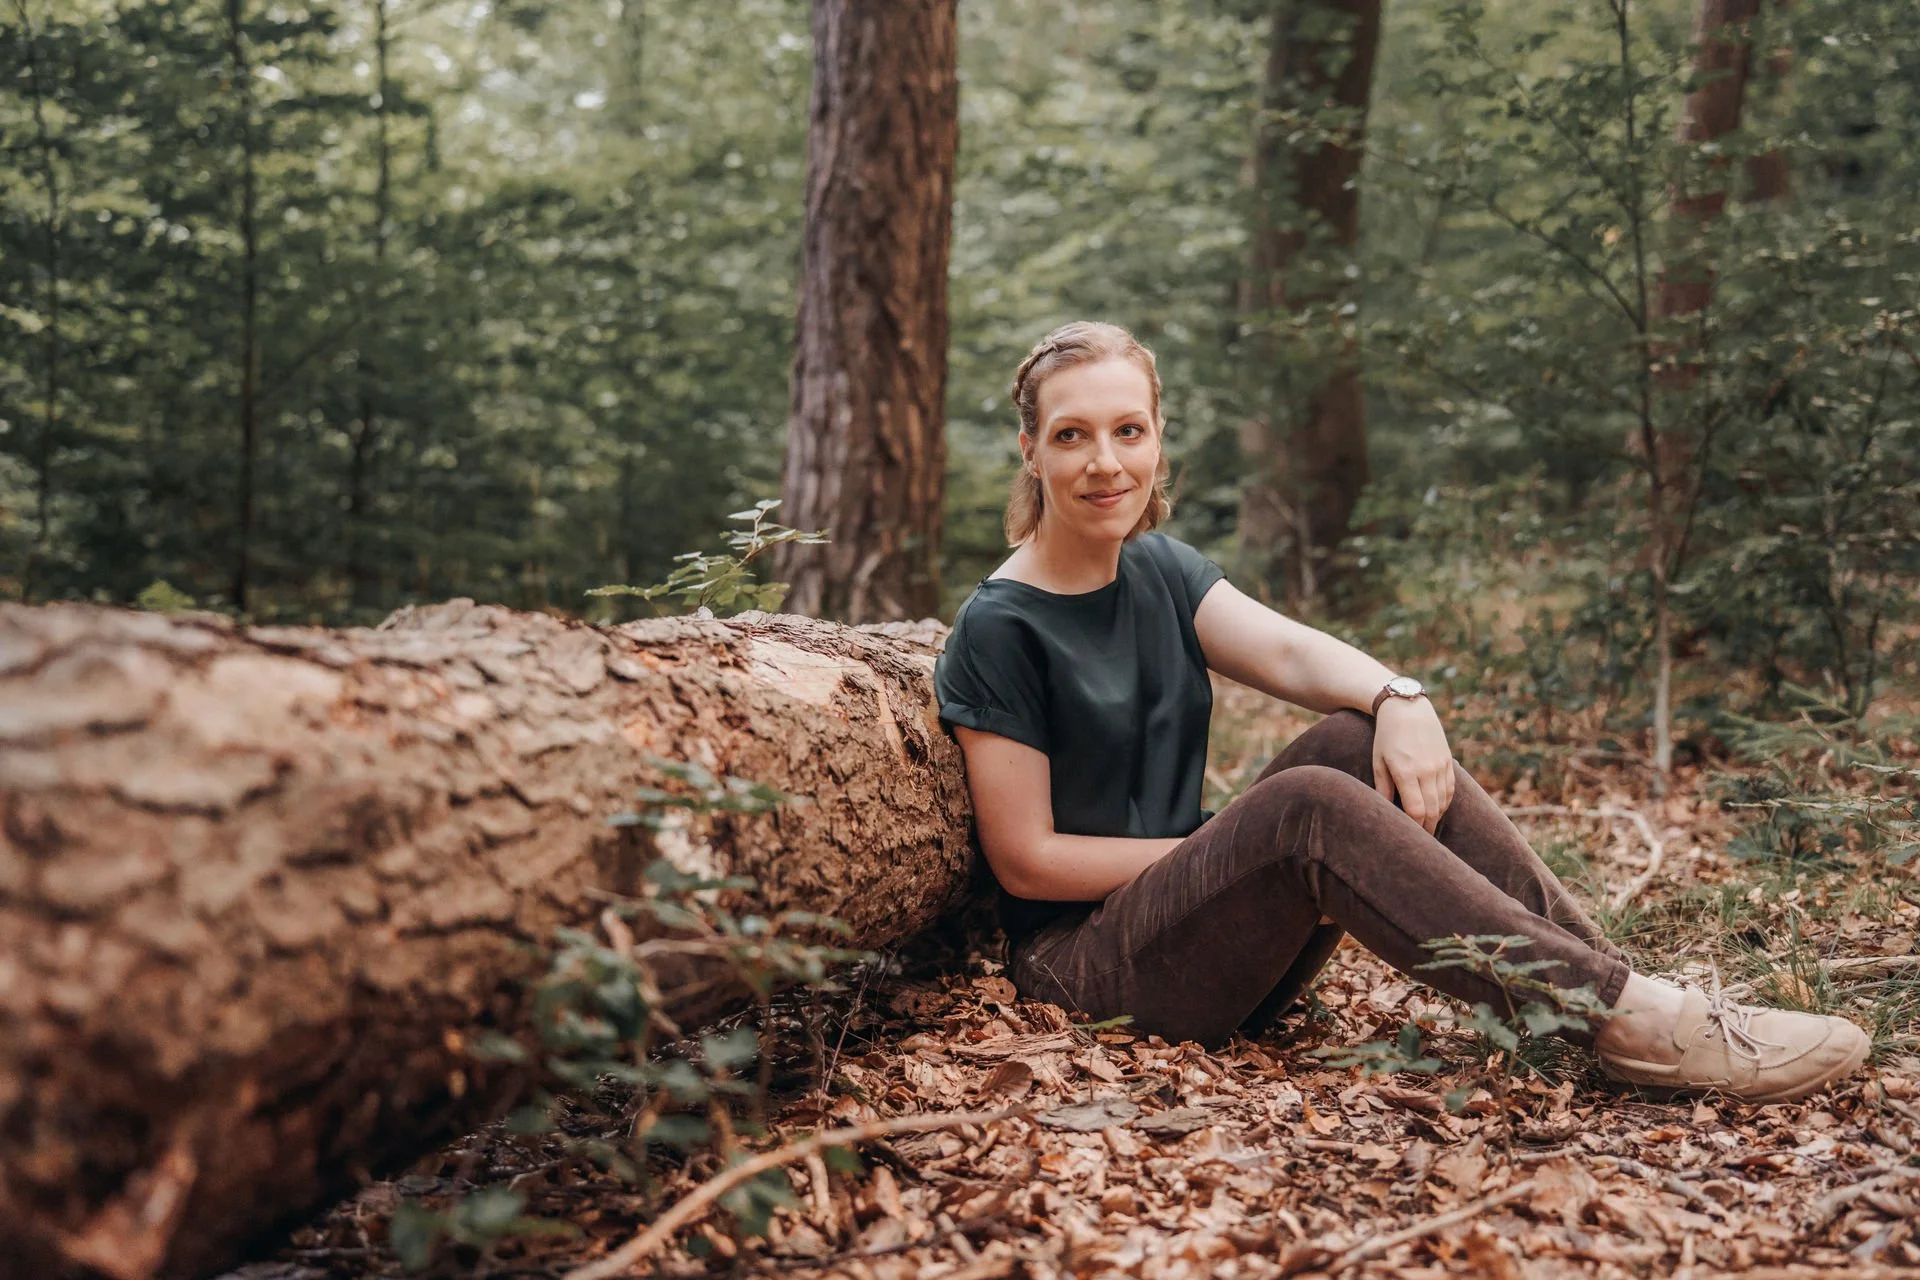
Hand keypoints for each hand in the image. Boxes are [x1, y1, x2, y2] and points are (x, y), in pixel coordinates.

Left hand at [1371, 697, 1455, 834]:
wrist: (1408, 709)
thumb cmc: (1386, 736)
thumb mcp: (1378, 760)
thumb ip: (1382, 787)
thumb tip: (1386, 812)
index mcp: (1406, 771)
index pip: (1416, 810)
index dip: (1415, 827)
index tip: (1411, 838)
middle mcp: (1426, 770)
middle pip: (1432, 810)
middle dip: (1427, 828)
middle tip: (1422, 841)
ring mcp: (1440, 765)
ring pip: (1443, 801)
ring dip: (1437, 817)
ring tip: (1428, 828)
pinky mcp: (1448, 761)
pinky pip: (1450, 789)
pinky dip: (1445, 803)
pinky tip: (1437, 810)